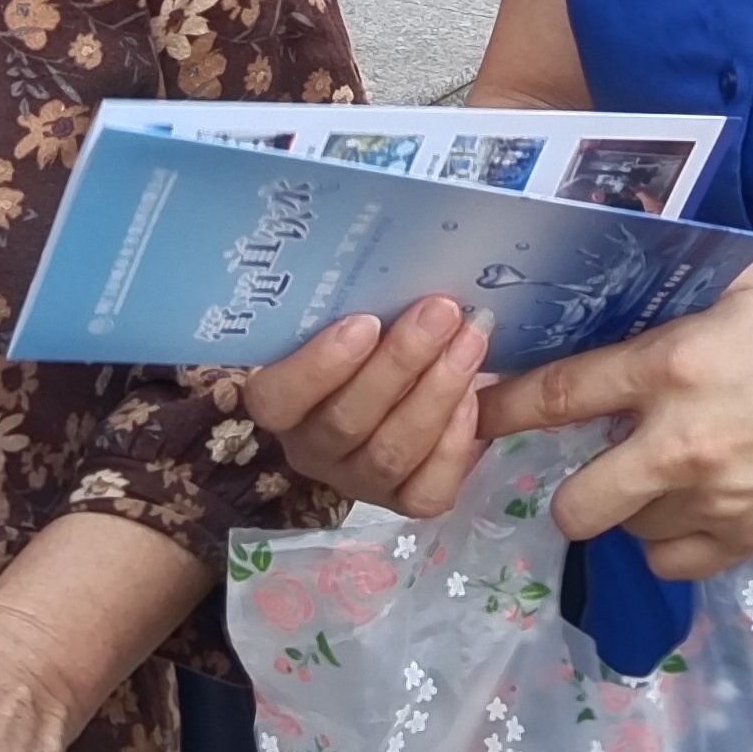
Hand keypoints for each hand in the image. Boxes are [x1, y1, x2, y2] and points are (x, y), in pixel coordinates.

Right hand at [241, 296, 489, 515]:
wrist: (411, 373)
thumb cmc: (373, 330)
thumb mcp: (353, 311)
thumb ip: (358, 298)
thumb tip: (393, 249)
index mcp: (283, 401)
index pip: (277, 398)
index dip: (318, 366)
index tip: (364, 321)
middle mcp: (313, 449)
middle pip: (347, 421)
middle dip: (400, 363)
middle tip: (442, 311)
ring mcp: (358, 481)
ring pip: (390, 453)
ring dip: (437, 392)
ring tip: (472, 339)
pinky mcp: (404, 502)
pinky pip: (426, 491)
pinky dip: (453, 446)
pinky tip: (474, 401)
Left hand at [474, 262, 752, 579]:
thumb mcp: (747, 284)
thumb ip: (673, 294)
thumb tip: (608, 286)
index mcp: (675, 365)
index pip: (559, 395)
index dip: (503, 407)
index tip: (474, 412)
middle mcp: (684, 444)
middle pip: (576, 503)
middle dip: (565, 486)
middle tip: (588, 460)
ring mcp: (719, 504)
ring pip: (627, 533)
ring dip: (629, 507)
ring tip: (661, 471)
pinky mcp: (751, 542)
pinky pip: (673, 561)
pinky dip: (670, 539)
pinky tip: (692, 503)